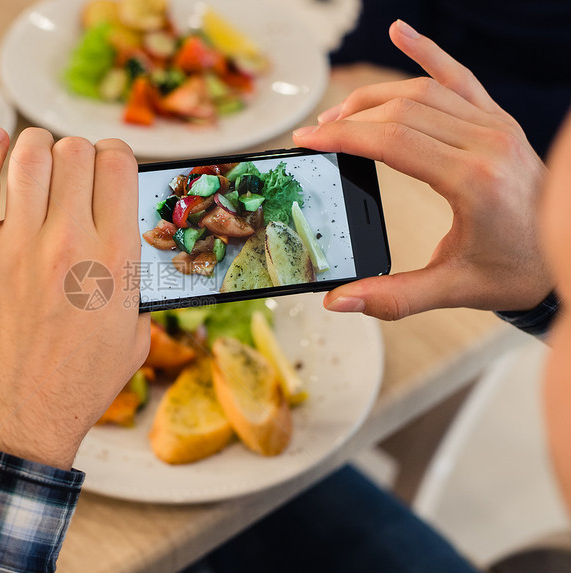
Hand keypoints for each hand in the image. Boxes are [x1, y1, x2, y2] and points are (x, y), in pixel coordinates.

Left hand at [0, 127, 149, 469]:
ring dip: (37, 146)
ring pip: (29, 156)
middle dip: (78, 152)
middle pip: (75, 152)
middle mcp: (70, 242)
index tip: (108, 165)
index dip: (115, 154)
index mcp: (116, 258)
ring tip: (38, 158)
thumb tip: (132, 251)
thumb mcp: (134, 337)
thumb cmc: (78, 384)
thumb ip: (139, 287)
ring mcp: (18, 245)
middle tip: (72, 171)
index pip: (119, 164)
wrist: (19, 418)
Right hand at [293, 20, 552, 320]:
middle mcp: (487, 143)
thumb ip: (393, 296)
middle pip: (401, 110)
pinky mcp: (499, 121)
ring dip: (374, 97)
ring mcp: (496, 126)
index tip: (307, 140)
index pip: (391, 140)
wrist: (568, 256)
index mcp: (473, 181)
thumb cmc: (517, 271)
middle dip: (349, 117)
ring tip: (339, 114)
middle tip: (316, 134)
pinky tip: (402, 33)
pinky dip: (428, 52)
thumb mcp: (454, 289)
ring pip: (423, 90)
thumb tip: (337, 299)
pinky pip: (460, 77)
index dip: (342, 137)